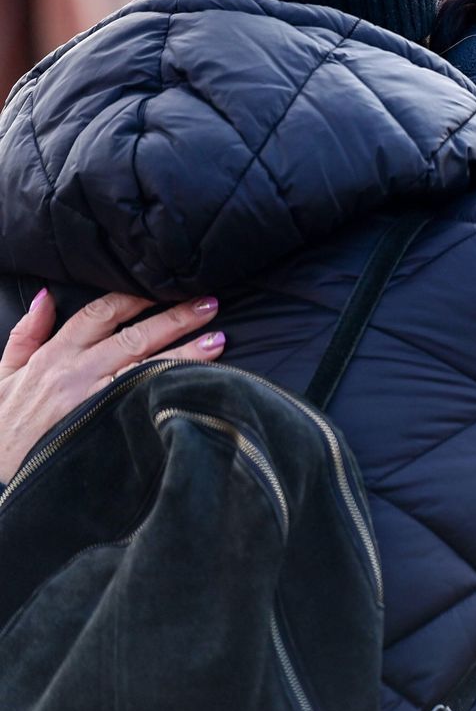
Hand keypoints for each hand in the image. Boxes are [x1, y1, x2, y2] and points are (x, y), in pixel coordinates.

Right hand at [0, 289, 224, 482]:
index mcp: (54, 355)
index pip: (99, 314)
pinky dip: (170, 387)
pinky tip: (198, 380)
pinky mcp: (106, 426)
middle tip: (210, 303)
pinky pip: (144, 401)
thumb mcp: (3, 373)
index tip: (165, 285)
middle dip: (174, 318)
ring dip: (185, 352)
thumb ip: (26, 333)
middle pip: (133, 336)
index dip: (134, 297)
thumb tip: (45, 296)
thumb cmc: (4, 424)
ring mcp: (94, 400)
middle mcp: (77, 372)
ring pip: (146, 367)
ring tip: (219, 339)